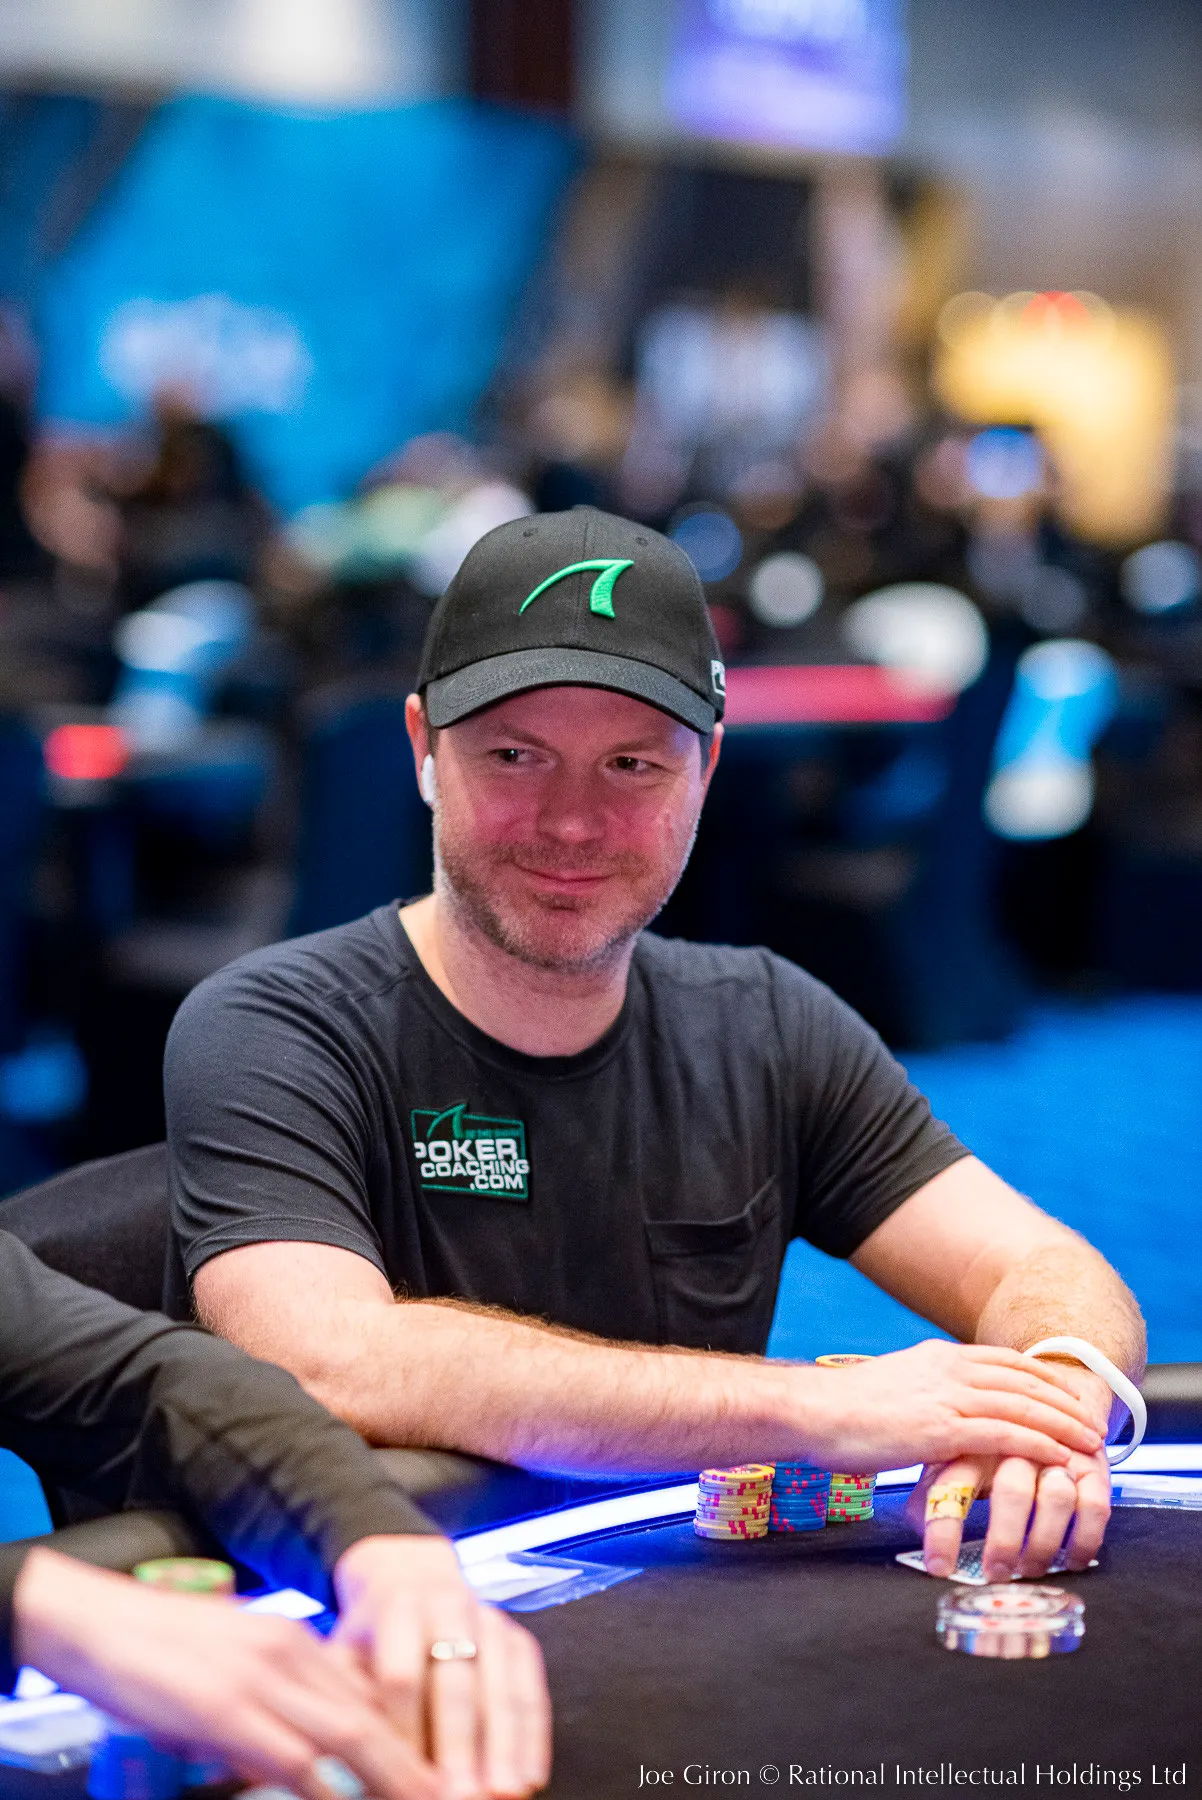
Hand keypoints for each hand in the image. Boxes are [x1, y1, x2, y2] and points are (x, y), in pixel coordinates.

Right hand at [13, 1548, 442, 1799]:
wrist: (99, 1622)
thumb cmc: (159, 1651)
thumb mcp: (233, 1665)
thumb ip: (276, 1696)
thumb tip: (306, 1749)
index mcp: (295, 1641)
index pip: (369, 1691)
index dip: (407, 1734)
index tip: (438, 1766)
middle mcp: (291, 1654)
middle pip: (372, 1714)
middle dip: (416, 1761)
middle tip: (452, 1794)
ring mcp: (262, 1682)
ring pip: (348, 1735)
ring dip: (392, 1778)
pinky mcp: (227, 1711)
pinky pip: (295, 1758)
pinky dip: (330, 1788)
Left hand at [333, 1535, 550, 1799]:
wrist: (410, 1577)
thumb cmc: (370, 1636)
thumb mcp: (344, 1654)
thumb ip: (350, 1701)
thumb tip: (353, 1762)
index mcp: (398, 1608)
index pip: (402, 1676)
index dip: (404, 1732)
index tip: (404, 1780)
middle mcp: (450, 1607)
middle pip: (456, 1685)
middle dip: (460, 1747)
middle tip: (461, 1798)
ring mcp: (490, 1621)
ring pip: (501, 1689)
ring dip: (504, 1749)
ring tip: (503, 1797)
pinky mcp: (519, 1638)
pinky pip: (532, 1692)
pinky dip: (534, 1738)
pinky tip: (532, 1777)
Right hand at [801, 1339, 1104, 1472]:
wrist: (810, 1412)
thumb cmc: (840, 1411)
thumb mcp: (893, 1391)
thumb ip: (924, 1396)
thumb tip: (938, 1414)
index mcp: (936, 1357)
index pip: (1004, 1361)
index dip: (1042, 1376)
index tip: (1066, 1391)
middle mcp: (947, 1369)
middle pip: (1023, 1379)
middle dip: (1063, 1399)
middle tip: (1092, 1418)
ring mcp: (946, 1396)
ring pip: (1022, 1404)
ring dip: (1063, 1422)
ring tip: (1090, 1440)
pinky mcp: (941, 1428)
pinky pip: (1005, 1433)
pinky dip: (1039, 1444)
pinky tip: (1060, 1456)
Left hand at [905, 1369, 1113, 1579]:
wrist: (1049, 1393)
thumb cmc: (990, 1436)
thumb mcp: (954, 1453)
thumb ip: (932, 1488)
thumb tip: (912, 1523)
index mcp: (972, 1440)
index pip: (952, 1485)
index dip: (944, 1528)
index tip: (939, 1567)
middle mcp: (1016, 1444)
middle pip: (1012, 1492)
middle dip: (1005, 1541)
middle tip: (997, 1575)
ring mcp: (1058, 1452)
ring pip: (1056, 1500)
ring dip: (1045, 1543)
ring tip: (1031, 1570)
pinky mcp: (1093, 1465)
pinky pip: (1095, 1507)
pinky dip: (1084, 1539)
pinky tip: (1071, 1561)